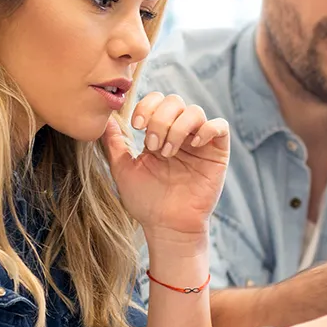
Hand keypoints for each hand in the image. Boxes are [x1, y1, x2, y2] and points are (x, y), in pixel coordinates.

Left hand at [102, 92, 230, 243]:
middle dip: (160, 119)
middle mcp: (180, 133)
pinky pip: (220, 126)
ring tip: (168, 152)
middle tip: (152, 145)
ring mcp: (199, 142)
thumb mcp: (124, 169)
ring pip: (195, 111)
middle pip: (175, 101)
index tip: (137, 126)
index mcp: (159, 133)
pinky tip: (193, 145)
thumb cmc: (145, 201)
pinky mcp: (217, 153)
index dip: (147, 106)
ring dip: (178, 128)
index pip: (157, 101)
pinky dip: (206, 129)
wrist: (166, 226)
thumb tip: (106, 119)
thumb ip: (115, 143)